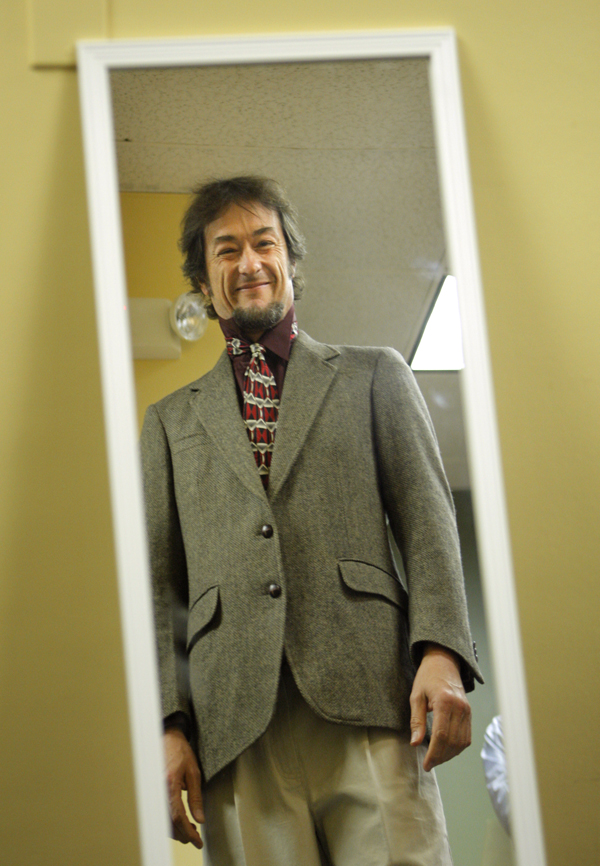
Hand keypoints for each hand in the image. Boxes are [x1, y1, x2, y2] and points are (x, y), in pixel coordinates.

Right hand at [164, 729, 204, 847]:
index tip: (197, 841)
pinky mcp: (153, 792)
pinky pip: (160, 812)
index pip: (177, 816)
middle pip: (168, 822)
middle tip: (196, 837)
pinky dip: (169, 821)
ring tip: (191, 829)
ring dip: (176, 830)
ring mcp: (153, 791)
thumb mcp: (194, 772)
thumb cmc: (181, 753)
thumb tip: (200, 819)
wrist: (167, 739)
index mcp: (170, 783)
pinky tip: (180, 821)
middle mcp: (158, 790)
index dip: (187, 832)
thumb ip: (196, 797)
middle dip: (182, 834)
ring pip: (162, 820)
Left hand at [409, 643, 471, 771]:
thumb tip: (415, 743)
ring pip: (462, 742)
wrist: (444, 661)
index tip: (426, 764)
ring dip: (450, 754)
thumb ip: (416, 720)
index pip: (441, 735)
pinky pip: (467, 736)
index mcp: (445, 702)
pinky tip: (446, 750)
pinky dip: (457, 747)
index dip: (434, 753)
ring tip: (436, 759)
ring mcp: (467, 710)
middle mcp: (460, 708)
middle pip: (453, 741)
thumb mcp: (416, 695)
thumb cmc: (427, 677)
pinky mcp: (469, 713)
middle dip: (441, 757)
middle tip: (429, 764)